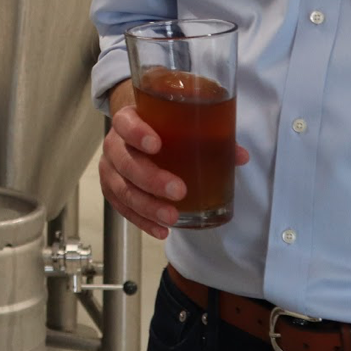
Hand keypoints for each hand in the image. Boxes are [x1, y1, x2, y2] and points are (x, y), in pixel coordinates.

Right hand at [97, 81, 248, 240]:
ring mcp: (110, 168)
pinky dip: (142, 221)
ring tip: (171, 217)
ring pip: (122, 189)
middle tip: (178, 190)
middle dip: (151, 179)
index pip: (126, 123)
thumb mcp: (180, 121)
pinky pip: (123, 208)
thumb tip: (240, 156)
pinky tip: (161, 230)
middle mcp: (115, 143)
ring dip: (147, 206)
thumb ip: (209, 134)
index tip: (157, 144)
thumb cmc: (162, 125)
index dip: (137, 133)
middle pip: (125, 161)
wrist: (138, 131)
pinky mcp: (112, 189)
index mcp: (129, 119)